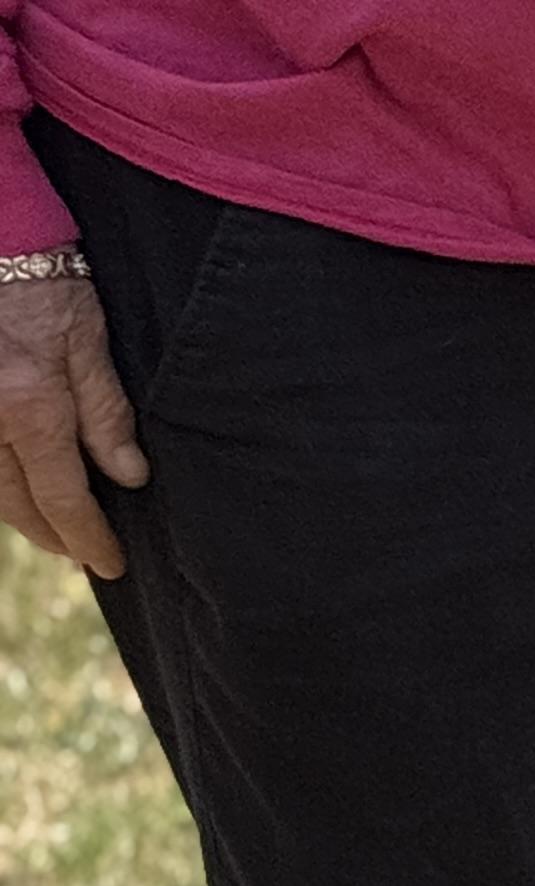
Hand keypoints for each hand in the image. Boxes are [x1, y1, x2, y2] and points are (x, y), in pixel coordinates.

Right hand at [0, 271, 144, 577]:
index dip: (89, 538)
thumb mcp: (89, 342)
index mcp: (30, 410)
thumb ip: (107, 414)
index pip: (63, 500)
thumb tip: (129, 477)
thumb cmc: (43, 281)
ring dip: (22, 513)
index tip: (111, 565)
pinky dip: (0, 481)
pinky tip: (20, 486)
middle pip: (17, 503)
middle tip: (84, 555)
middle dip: (53, 535)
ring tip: (55, 530)